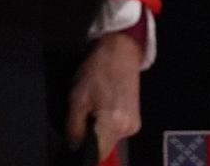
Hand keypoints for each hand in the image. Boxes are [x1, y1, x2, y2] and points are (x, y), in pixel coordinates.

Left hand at [66, 31, 141, 152]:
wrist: (119, 54)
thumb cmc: (97, 72)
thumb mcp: (77, 98)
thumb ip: (74, 127)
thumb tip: (73, 146)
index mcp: (112, 124)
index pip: (98, 154)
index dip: (84, 151)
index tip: (76, 140)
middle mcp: (127, 129)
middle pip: (104, 148)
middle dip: (90, 138)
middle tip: (83, 117)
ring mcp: (133, 126)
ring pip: (109, 140)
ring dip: (98, 132)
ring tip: (94, 108)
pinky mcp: (136, 121)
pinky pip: (117, 132)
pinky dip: (107, 126)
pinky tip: (104, 108)